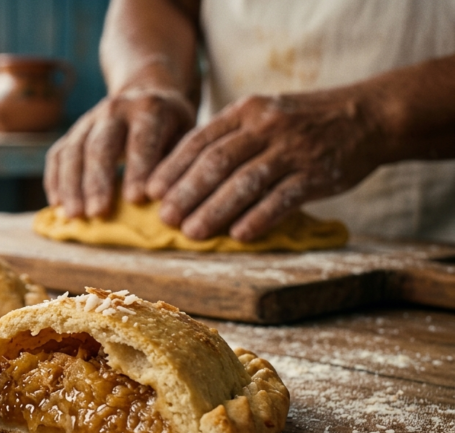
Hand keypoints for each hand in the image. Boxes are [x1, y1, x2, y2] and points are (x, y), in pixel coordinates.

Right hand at [44, 89, 194, 217]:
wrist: (149, 93)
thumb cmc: (171, 129)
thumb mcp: (184, 138)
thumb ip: (174, 166)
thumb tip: (166, 204)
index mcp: (149, 109)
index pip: (140, 140)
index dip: (138, 169)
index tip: (136, 199)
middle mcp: (115, 110)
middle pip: (100, 145)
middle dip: (97, 181)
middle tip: (98, 213)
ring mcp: (89, 120)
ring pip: (73, 151)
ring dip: (71, 186)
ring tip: (75, 215)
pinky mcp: (72, 133)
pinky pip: (57, 155)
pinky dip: (55, 180)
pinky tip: (57, 204)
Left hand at [146, 92, 385, 240]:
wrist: (367, 114)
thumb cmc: (302, 121)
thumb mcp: (261, 115)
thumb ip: (226, 138)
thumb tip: (181, 173)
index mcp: (246, 111)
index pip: (199, 140)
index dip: (172, 168)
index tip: (150, 192)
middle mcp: (266, 127)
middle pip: (216, 162)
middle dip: (186, 192)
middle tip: (164, 219)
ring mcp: (292, 149)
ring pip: (245, 182)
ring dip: (215, 210)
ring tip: (192, 233)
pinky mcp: (317, 173)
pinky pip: (283, 198)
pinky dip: (259, 217)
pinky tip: (238, 235)